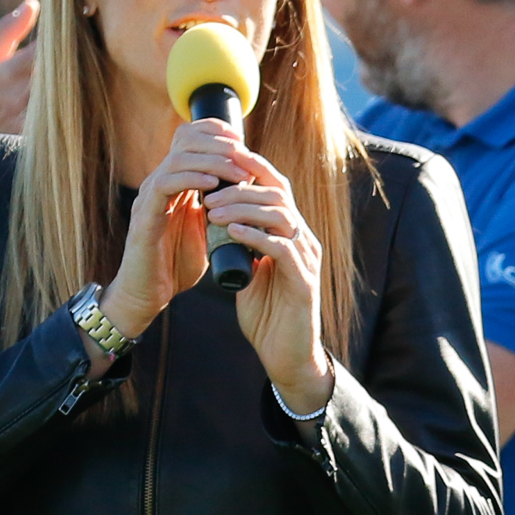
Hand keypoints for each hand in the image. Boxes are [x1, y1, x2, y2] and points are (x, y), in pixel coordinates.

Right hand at [101, 118, 242, 343]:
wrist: (147, 296)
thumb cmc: (176, 265)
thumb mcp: (206, 230)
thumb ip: (219, 208)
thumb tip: (250, 193)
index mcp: (174, 183)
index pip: (189, 138)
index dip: (214, 131)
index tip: (241, 140)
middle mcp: (159, 183)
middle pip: (184, 140)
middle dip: (217, 142)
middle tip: (243, 154)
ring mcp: (149, 197)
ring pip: (177, 159)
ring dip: (212, 161)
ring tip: (238, 174)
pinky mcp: (144, 216)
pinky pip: (164, 185)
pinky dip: (190, 179)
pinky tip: (212, 184)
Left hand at [202, 146, 333, 412]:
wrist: (287, 357)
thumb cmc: (268, 315)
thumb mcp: (248, 271)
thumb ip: (239, 246)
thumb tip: (216, 221)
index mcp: (291, 234)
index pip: (276, 188)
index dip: (252, 167)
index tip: (221, 157)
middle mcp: (304, 241)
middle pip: (278, 194)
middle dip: (241, 186)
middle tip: (207, 191)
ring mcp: (307, 260)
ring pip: (281, 216)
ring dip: (244, 209)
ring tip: (213, 210)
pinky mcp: (304, 283)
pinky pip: (282, 249)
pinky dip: (256, 237)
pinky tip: (232, 232)